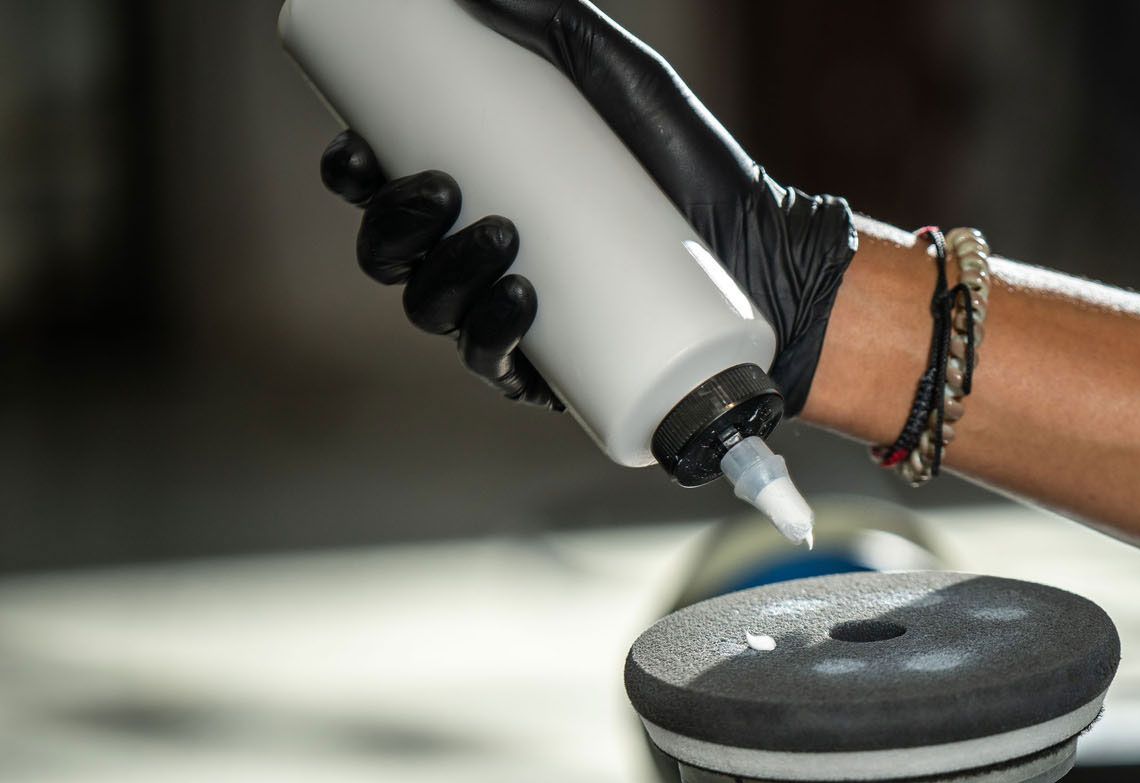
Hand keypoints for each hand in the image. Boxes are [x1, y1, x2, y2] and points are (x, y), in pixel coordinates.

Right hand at [320, 0, 857, 413]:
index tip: (354, 151)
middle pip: (396, 258)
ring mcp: (518, 319)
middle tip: (437, 191)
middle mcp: (484, 262)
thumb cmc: (688, 161)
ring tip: (499, 237)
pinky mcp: (560, 368)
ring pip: (437, 312)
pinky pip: (501, 367)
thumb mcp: (618, 74)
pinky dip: (496, 341)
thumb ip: (552, 16)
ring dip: (443, 280)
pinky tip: (518, 306)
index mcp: (476, 196)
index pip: (384, 193)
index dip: (352, 178)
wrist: (765, 245)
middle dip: (392, 229)